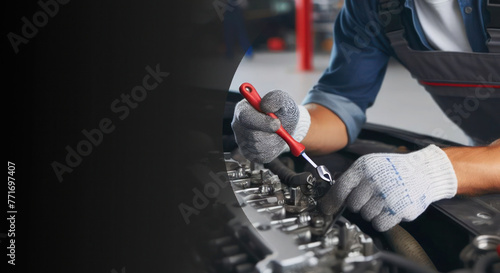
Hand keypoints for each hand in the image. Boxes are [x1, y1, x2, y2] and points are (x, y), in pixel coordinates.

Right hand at [231, 90, 309, 162]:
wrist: (286, 127)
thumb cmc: (282, 112)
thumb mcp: (284, 101)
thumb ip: (276, 98)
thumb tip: (265, 105)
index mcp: (243, 109)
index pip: (246, 116)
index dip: (262, 122)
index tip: (277, 124)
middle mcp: (238, 125)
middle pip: (253, 135)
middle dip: (271, 134)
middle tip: (281, 130)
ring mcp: (241, 140)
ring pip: (259, 147)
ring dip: (273, 142)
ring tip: (278, 135)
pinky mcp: (247, 153)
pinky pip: (261, 156)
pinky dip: (272, 151)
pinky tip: (273, 142)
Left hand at [319, 145, 457, 230]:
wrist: (423, 171)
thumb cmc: (393, 169)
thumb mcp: (369, 164)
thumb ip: (351, 179)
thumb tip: (329, 198)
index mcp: (364, 168)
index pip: (340, 189)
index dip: (331, 201)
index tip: (326, 209)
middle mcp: (375, 181)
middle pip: (353, 205)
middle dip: (359, 204)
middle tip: (370, 197)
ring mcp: (388, 196)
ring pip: (366, 216)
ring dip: (372, 212)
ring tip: (383, 200)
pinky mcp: (400, 209)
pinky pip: (380, 224)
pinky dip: (383, 220)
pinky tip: (390, 208)